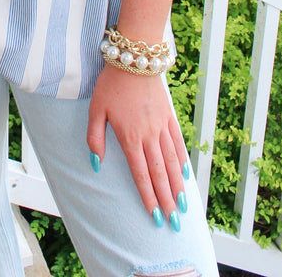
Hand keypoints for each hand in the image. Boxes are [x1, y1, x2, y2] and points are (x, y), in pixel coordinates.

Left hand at [87, 65, 187, 229]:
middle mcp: (148, 136)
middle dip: (167, 200)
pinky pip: (178, 142)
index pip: (140, 174)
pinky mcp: (169, 116)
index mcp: (129, 137)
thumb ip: (95, 138)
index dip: (148, 197)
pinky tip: (186, 174)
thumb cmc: (111, 84)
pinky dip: (182, 160)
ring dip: (178, 186)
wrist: (134, 58)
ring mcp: (161, 126)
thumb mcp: (96, 109)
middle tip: (174, 222)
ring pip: (172, 162)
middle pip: (160, 174)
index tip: (155, 217)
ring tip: (183, 206)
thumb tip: (96, 164)